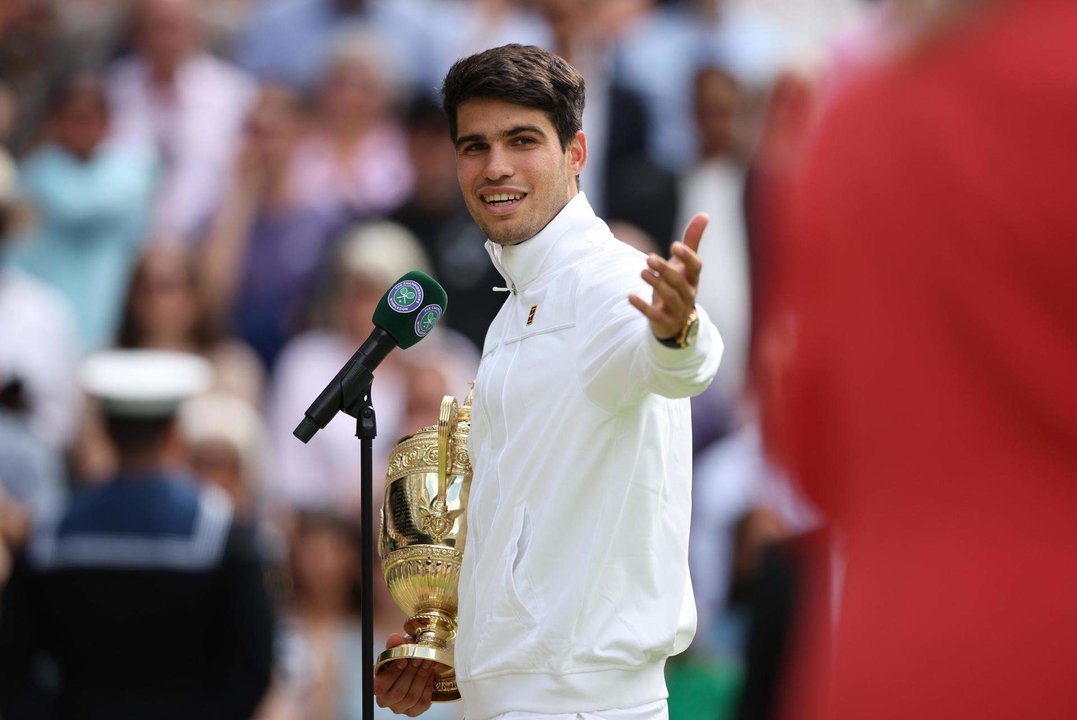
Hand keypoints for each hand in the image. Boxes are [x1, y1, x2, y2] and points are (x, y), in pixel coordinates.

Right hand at [373, 634, 434, 716]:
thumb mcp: (396, 650)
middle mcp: (386, 700)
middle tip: (420, 657)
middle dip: (411, 673)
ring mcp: (400, 707)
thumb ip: (394, 644)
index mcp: (378, 686)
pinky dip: (427, 687)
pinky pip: (422, 703)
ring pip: (411, 697)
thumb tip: (395, 639)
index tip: (403, 659)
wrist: (414, 667)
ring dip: (421, 677)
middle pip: (399, 692)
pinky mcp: (413, 711)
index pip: (381, 686)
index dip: (393, 673)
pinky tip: (430, 675)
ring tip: (427, 662)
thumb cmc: (402, 660)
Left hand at [629, 213, 706, 339]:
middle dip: (666, 270)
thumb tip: (704, 214)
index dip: (687, 257)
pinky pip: (654, 315)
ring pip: (670, 297)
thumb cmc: (679, 285)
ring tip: (642, 272)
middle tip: (649, 258)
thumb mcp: (685, 264)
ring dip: (656, 284)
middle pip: (680, 282)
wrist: (675, 322)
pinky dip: (642, 306)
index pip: (696, 267)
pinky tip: (630, 296)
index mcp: (693, 278)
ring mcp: (677, 310)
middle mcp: (688, 294)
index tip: (674, 245)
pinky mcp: (664, 322)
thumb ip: (692, 240)